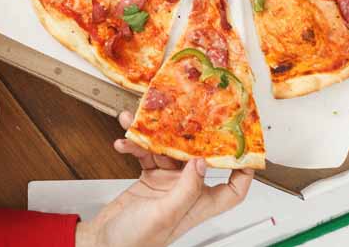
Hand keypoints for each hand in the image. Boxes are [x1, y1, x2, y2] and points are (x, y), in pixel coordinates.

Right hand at [75, 112, 253, 246]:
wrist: (104, 243)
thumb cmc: (136, 240)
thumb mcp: (165, 214)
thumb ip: (186, 189)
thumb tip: (202, 163)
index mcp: (199, 205)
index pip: (233, 188)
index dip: (243, 169)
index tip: (244, 145)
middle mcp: (187, 192)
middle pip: (199, 159)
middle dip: (191, 137)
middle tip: (185, 115)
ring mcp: (168, 184)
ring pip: (168, 152)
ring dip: (152, 137)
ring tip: (136, 123)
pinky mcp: (149, 179)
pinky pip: (147, 155)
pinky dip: (136, 146)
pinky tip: (125, 141)